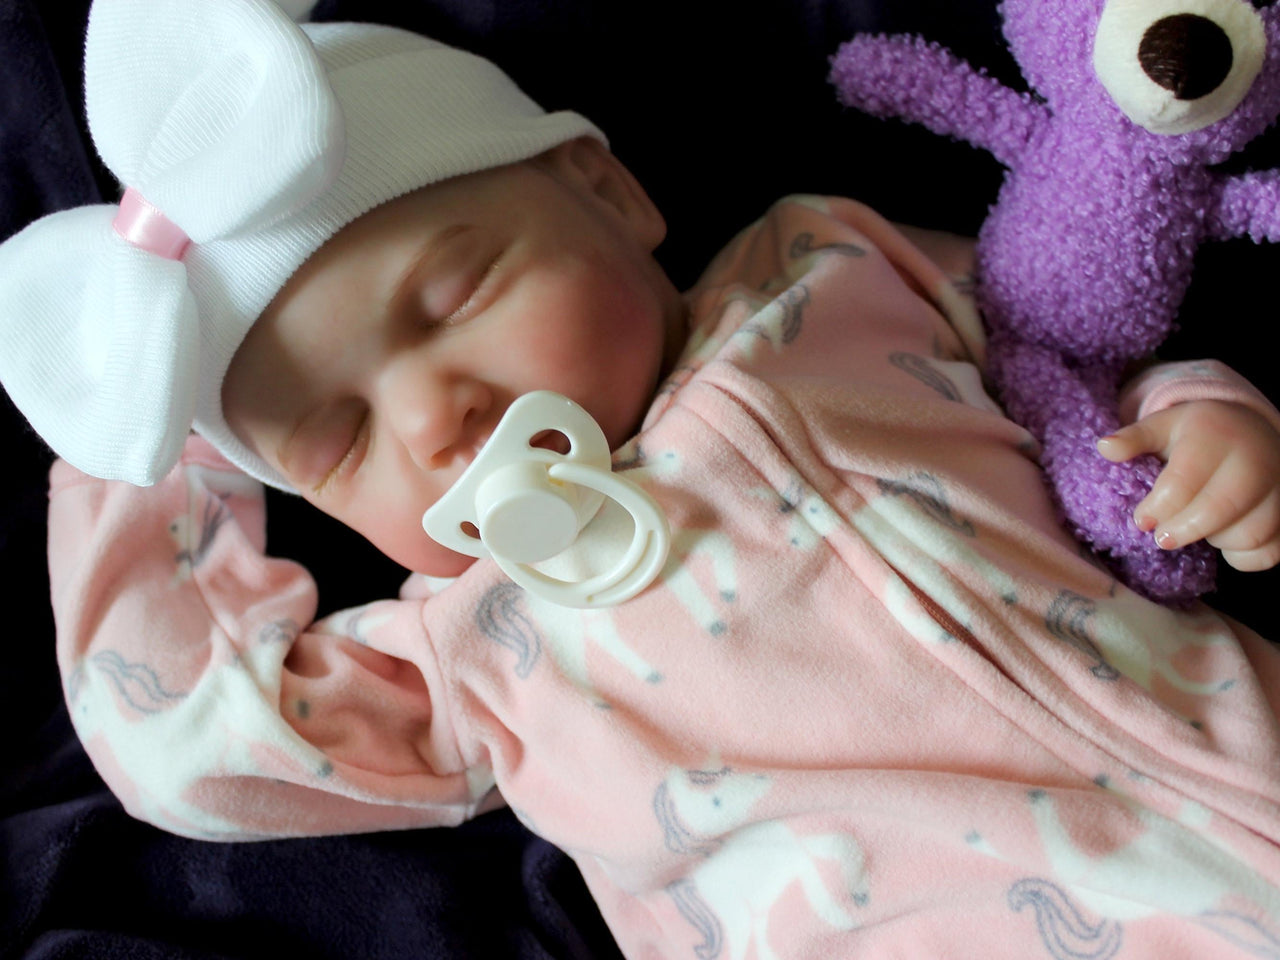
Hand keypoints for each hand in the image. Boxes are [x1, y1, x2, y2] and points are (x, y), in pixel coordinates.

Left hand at [1097, 400, 1279, 570]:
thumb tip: (1106, 448)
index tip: (1142, 520)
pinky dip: (1245, 558)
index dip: (1158, 508)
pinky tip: (1225, 542)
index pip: (1183, 481)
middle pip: (1219, 509)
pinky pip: (1270, 551)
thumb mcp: (1163, 426)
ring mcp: (1278, 487)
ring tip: (1196, 528)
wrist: (1251, 428)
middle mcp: (1252, 460)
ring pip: (1249, 533)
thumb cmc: (1197, 434)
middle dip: (1183, 530)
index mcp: (1213, 436)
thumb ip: (1134, 438)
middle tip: (1162, 538)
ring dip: (1216, 541)